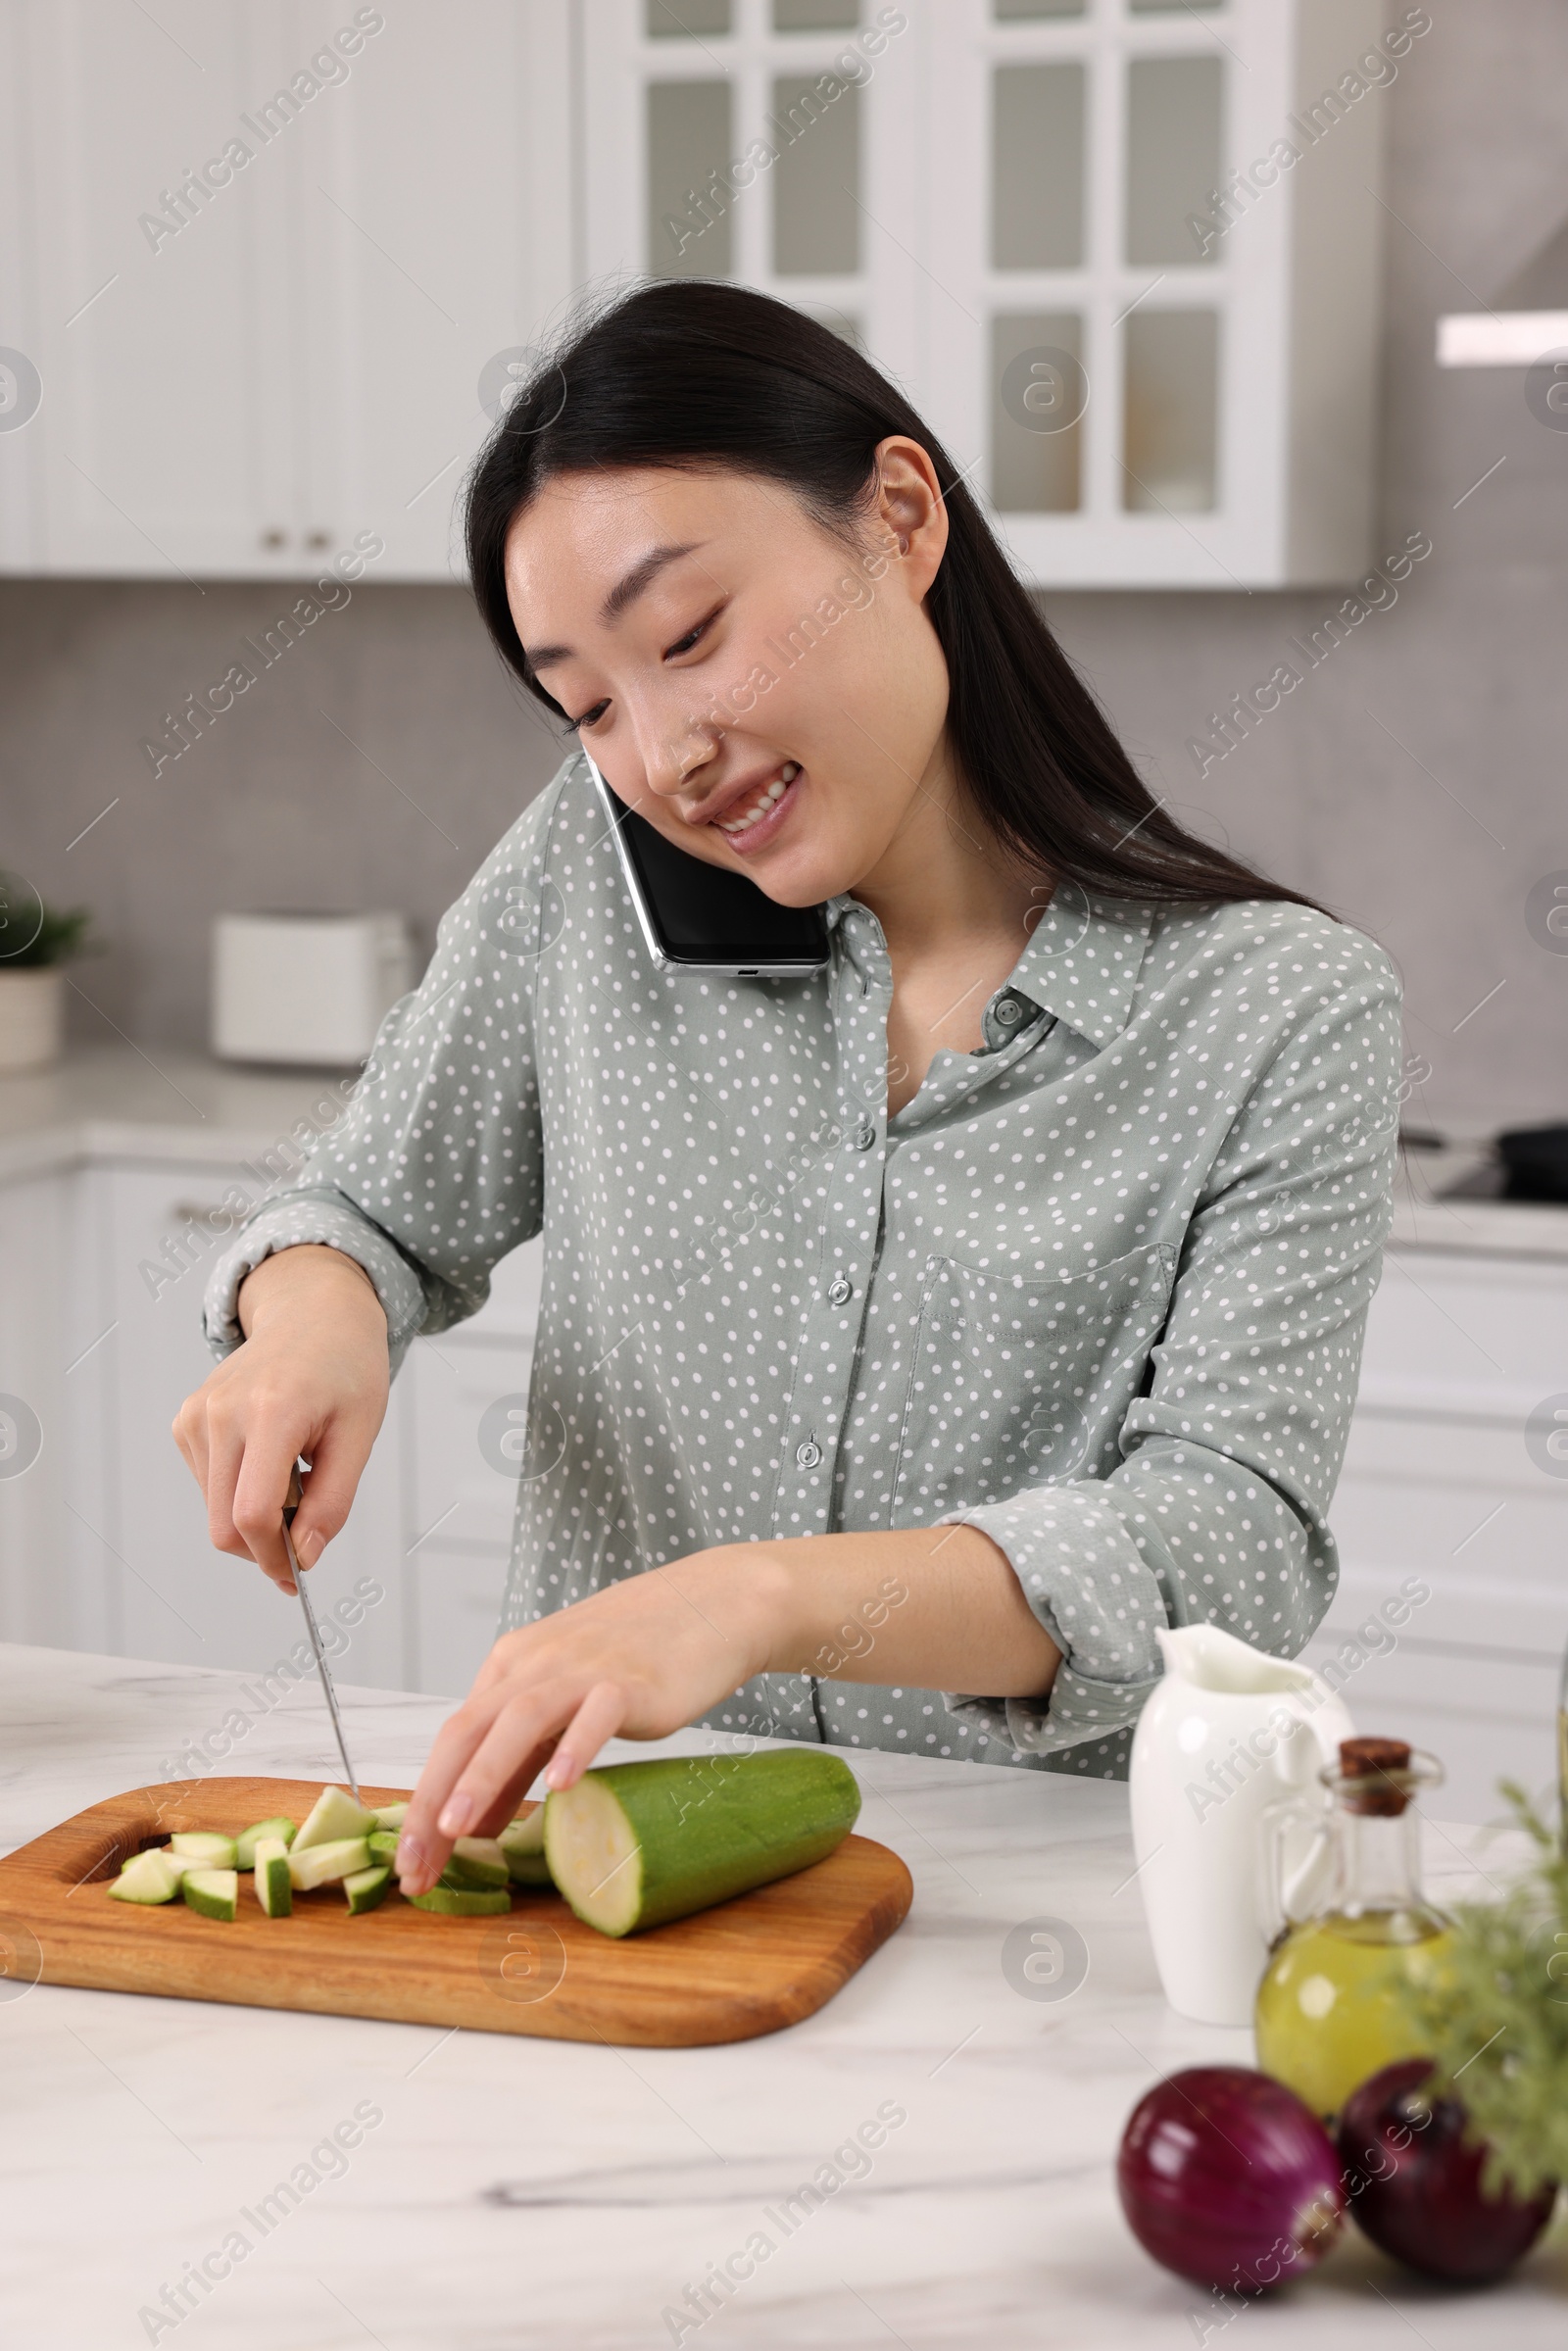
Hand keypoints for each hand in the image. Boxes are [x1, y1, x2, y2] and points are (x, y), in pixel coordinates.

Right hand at [171, 1244, 388, 1592]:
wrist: (314, 1315)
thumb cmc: (346, 1370)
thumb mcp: (360, 1435)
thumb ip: (332, 1502)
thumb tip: (302, 1556)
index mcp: (272, 1410)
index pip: (253, 1512)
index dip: (274, 1558)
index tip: (297, 1577)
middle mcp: (223, 1411)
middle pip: (224, 1523)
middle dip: (264, 1547)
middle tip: (303, 1535)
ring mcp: (197, 1415)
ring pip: (214, 1510)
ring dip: (254, 1516)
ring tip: (295, 1476)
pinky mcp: (186, 1421)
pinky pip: (208, 1485)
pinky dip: (238, 1491)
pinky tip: (270, 1458)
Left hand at [396, 1546, 782, 1894]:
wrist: (712, 1604)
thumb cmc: (636, 1657)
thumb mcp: (564, 1702)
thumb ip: (519, 1757)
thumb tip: (472, 1823)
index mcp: (512, 1666)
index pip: (453, 1738)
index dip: (423, 1801)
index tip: (411, 1863)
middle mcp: (536, 1662)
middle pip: (468, 1730)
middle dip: (434, 1800)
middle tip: (415, 1864)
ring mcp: (583, 1668)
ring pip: (519, 1720)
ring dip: (483, 1775)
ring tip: (458, 1830)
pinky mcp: (632, 1679)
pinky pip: (596, 1714)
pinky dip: (575, 1746)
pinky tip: (562, 1785)